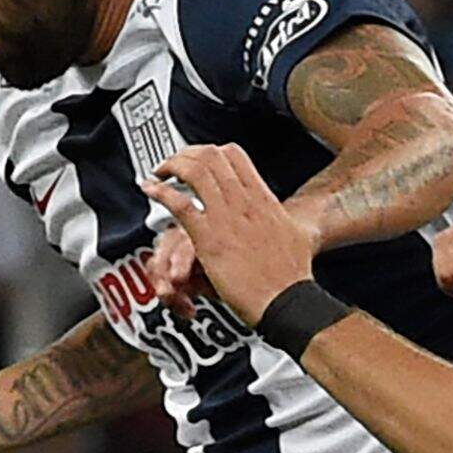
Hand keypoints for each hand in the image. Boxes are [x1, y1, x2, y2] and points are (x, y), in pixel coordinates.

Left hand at [141, 144, 312, 326]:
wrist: (286, 300)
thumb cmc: (291, 277)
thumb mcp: (300, 236)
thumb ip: (294, 222)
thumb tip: (299, 220)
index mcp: (263, 199)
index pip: (234, 154)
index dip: (212, 151)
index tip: (200, 159)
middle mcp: (244, 202)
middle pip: (210, 156)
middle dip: (186, 154)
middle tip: (174, 164)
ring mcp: (225, 218)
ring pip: (193, 171)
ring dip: (171, 166)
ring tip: (160, 173)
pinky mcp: (208, 239)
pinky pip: (179, 204)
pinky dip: (160, 192)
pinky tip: (151, 191)